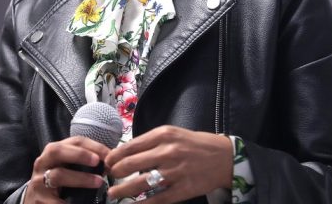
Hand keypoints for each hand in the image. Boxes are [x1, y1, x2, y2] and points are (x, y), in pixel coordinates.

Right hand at [25, 136, 109, 202]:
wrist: (34, 198)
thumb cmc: (56, 177)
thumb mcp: (66, 164)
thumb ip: (83, 160)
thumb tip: (109, 161)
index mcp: (53, 151)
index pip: (74, 141)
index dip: (92, 146)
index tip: (108, 154)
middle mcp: (42, 163)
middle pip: (57, 152)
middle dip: (79, 154)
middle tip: (97, 161)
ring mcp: (38, 181)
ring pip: (58, 175)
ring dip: (80, 178)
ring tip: (98, 182)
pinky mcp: (38, 200)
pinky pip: (55, 201)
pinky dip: (68, 201)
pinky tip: (82, 202)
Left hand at [104, 126, 232, 202]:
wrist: (224, 157)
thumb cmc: (197, 144)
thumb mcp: (174, 134)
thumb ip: (153, 141)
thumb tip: (128, 153)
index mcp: (164, 135)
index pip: (130, 146)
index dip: (115, 156)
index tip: (107, 162)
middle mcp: (167, 152)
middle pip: (130, 164)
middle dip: (115, 172)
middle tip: (110, 177)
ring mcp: (174, 172)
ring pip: (140, 183)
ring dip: (122, 190)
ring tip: (114, 193)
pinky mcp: (182, 189)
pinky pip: (156, 199)